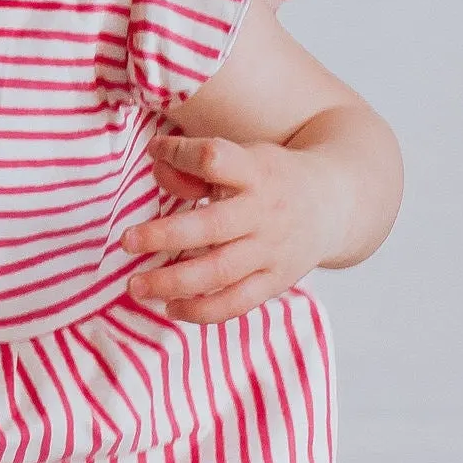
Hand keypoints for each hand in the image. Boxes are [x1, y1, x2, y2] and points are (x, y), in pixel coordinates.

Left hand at [120, 133, 329, 326]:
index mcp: (256, 171)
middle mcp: (265, 212)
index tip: (156, 150)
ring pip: (219, 272)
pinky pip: (236, 303)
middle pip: (211, 226)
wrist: (335, 204)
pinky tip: (170, 308)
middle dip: (164, 236)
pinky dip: (201, 311)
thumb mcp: (243, 157)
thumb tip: (158, 167)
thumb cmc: (271, 177)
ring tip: (136, 286)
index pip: (216, 158)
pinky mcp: (275, 282)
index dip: (181, 153)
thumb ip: (195, 164)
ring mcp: (272, 250)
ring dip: (173, 282)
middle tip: (126, 241)